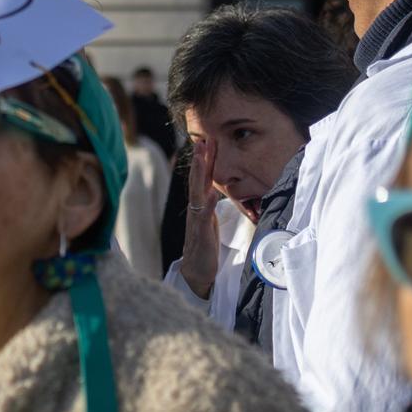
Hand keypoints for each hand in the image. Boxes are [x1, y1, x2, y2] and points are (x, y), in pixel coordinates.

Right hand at [179, 139, 222, 299]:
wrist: (197, 272)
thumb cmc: (205, 246)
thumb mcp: (210, 221)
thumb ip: (211, 204)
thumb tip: (215, 189)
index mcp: (200, 206)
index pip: (203, 179)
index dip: (206, 160)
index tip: (208, 140)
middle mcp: (195, 210)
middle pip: (197, 180)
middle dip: (200, 159)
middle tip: (202, 139)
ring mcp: (196, 221)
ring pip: (197, 193)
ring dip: (200, 175)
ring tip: (202, 158)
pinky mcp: (200, 235)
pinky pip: (203, 217)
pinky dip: (207, 205)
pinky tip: (212, 193)